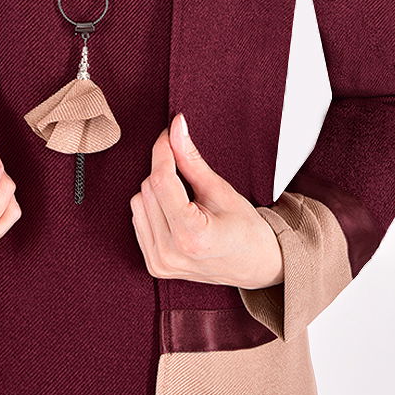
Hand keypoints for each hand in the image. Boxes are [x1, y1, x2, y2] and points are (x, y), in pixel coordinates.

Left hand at [129, 113, 283, 288]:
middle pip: (148, 189)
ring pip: (139, 202)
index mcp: (192, 236)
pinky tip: (175, 212)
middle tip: (187, 171)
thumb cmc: (246, 229)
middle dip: (164, 171)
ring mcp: (160, 263)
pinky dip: (153, 207)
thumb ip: (192, 160)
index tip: (169, 133)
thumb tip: (176, 128)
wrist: (256, 267)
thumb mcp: (222, 191)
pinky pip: (138, 219)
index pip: (161, 181)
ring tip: (185, 198)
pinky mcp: (154, 266)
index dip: (163, 151)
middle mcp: (170, 253)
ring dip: (157, 190)